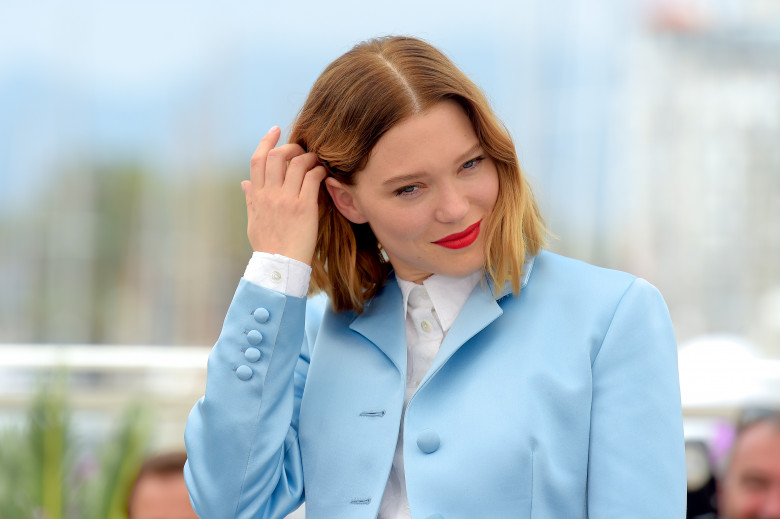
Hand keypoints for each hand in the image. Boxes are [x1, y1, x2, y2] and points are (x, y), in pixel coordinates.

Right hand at [241, 126, 326, 264]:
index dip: (266, 141)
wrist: (280, 265)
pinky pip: (313, 178)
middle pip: (277, 156)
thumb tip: (245, 183)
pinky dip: (319, 170)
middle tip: (301, 149)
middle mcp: (270, 194)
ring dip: (309, 157)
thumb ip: (251, 199)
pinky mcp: (304, 206)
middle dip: (291, 146)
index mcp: (257, 196)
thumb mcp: (253, 221)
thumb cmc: (268, 245)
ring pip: (297, 163)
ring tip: (316, 161)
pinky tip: (323, 174)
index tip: (275, 131)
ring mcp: (287, 199)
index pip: (257, 160)